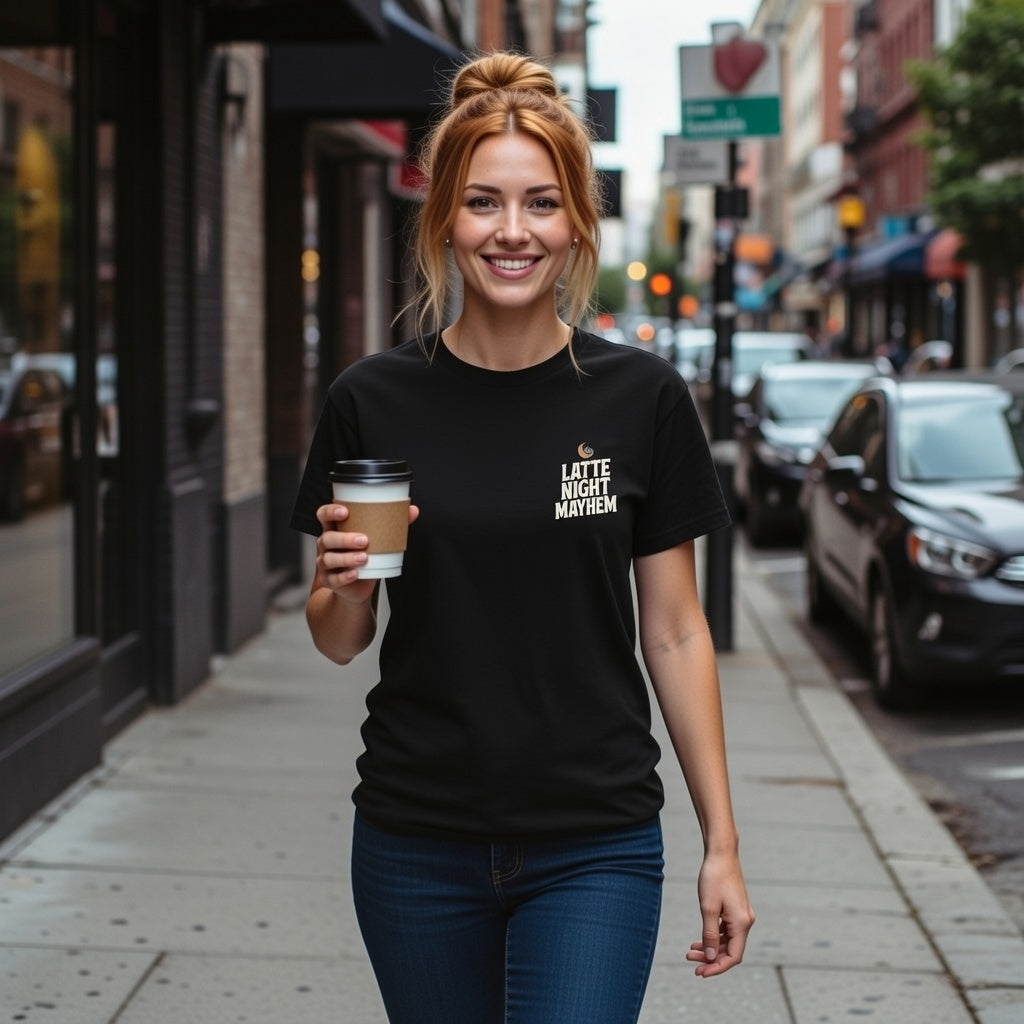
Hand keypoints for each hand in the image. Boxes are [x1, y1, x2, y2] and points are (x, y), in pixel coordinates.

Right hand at [314, 502, 419, 603]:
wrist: (359, 586)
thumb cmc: (366, 557)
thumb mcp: (377, 540)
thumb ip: (393, 524)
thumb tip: (412, 511)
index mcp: (335, 529)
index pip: (324, 515)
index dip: (330, 511)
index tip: (345, 512)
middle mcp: (327, 545)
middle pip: (327, 538)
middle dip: (344, 538)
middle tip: (365, 540)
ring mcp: (325, 563)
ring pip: (328, 559)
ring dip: (346, 558)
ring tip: (364, 558)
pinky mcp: (329, 580)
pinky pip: (333, 578)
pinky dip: (344, 576)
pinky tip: (355, 573)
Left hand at [684, 850, 754, 977]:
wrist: (721, 853)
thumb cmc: (714, 878)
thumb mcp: (708, 908)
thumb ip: (710, 934)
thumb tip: (711, 957)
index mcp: (742, 923)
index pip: (733, 956)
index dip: (717, 967)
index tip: (700, 972)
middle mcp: (745, 921)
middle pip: (730, 950)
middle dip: (711, 958)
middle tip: (690, 961)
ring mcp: (742, 915)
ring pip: (728, 941)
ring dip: (711, 948)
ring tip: (691, 951)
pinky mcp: (736, 909)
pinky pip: (727, 930)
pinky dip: (714, 936)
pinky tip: (700, 938)